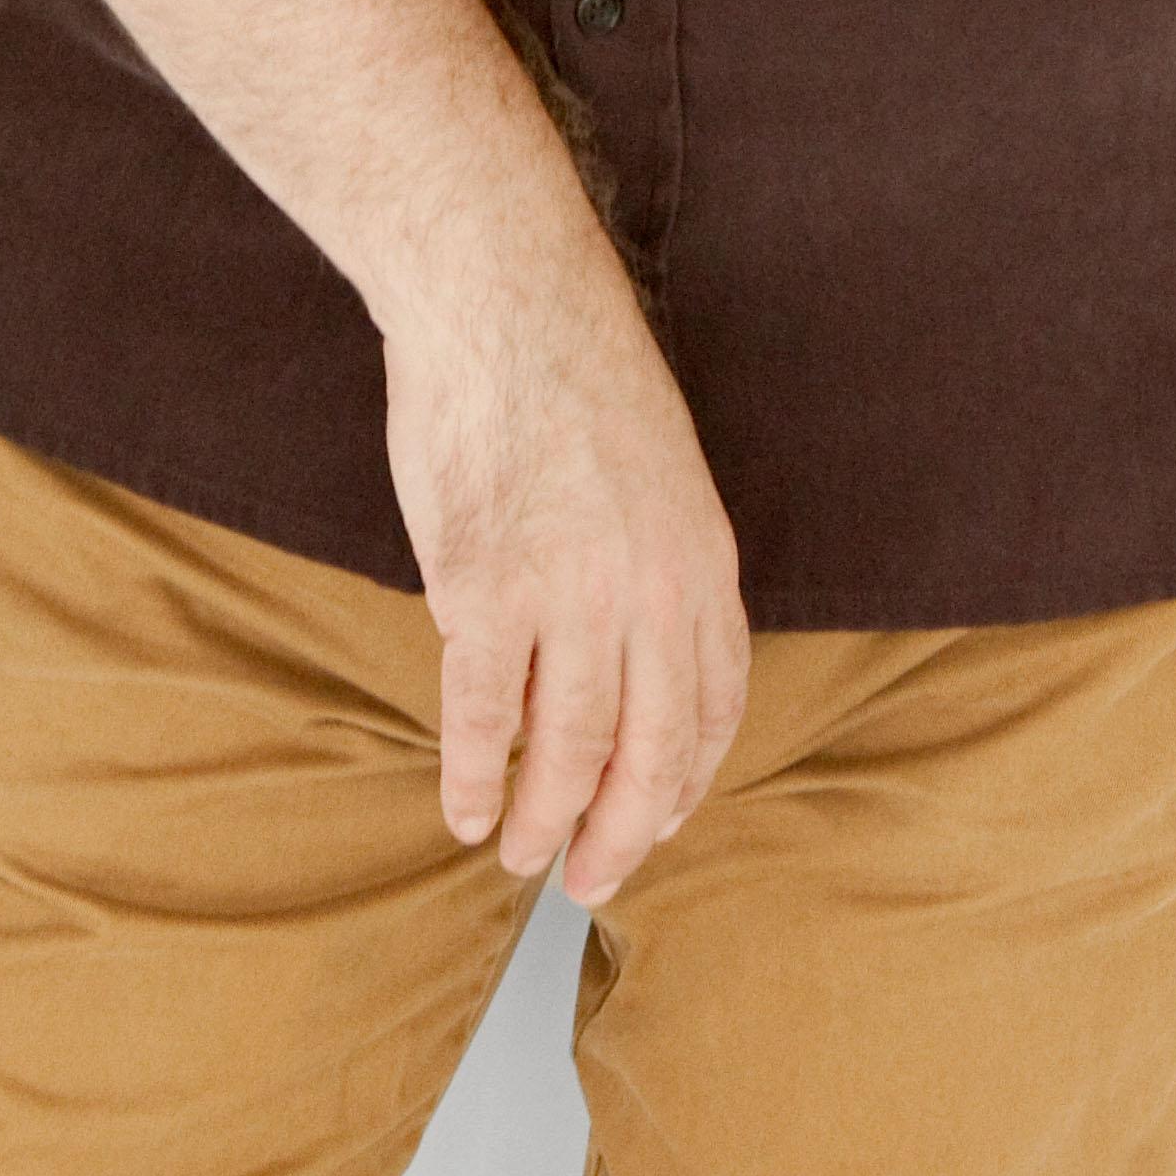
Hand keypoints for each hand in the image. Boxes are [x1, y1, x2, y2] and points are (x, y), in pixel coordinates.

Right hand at [381, 203, 750, 905]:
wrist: (503, 295)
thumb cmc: (570, 371)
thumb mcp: (659, 472)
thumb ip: (658, 565)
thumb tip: (634, 655)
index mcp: (703, 563)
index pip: (713, 712)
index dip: (683, 784)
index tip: (655, 822)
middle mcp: (651, 593)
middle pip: (647, 755)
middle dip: (620, 834)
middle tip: (590, 881)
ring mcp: (568, 594)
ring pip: (565, 753)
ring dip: (543, 820)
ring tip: (518, 855)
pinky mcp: (484, 587)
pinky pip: (480, 714)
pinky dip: (471, 774)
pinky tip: (463, 806)